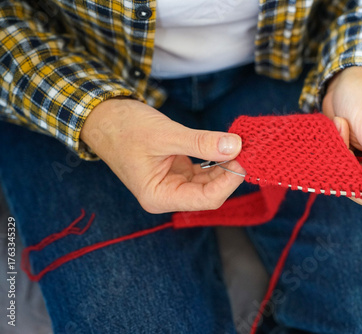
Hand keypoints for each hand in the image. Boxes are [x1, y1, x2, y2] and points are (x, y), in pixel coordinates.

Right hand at [81, 98, 244, 213]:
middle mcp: (167, 195)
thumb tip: (235, 146)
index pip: (206, 199)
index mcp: (159, 197)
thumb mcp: (166, 134)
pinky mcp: (177, 171)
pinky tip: (225, 147)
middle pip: (210, 193)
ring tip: (238, 146)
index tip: (242, 159)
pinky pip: (203, 171)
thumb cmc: (125, 128)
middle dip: (229, 173)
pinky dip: (215, 160)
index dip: (228, 182)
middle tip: (245, 150)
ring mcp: (173, 184)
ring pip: (209, 182)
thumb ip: (201, 142)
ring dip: (225, 166)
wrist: (104, 118)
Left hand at [322, 67, 361, 212]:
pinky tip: (338, 126)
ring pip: (347, 178)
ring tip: (343, 125)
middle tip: (345, 135)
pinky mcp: (351, 157)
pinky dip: (333, 149)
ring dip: (339, 154)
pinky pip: (337, 167)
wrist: (348, 79)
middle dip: (348, 166)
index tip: (349, 163)